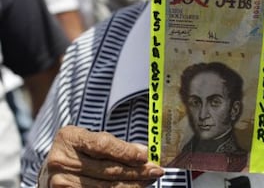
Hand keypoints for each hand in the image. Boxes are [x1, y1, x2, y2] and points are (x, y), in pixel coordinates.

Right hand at [38, 126, 163, 187]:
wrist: (50, 171)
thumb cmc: (77, 151)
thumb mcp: (90, 139)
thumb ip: (115, 145)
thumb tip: (145, 153)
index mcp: (69, 137)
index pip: (103, 145)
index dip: (126, 152)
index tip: (146, 156)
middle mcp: (62, 160)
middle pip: (107, 170)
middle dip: (136, 171)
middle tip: (156, 170)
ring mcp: (61, 182)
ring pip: (106, 187)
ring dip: (132, 185)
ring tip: (149, 180)